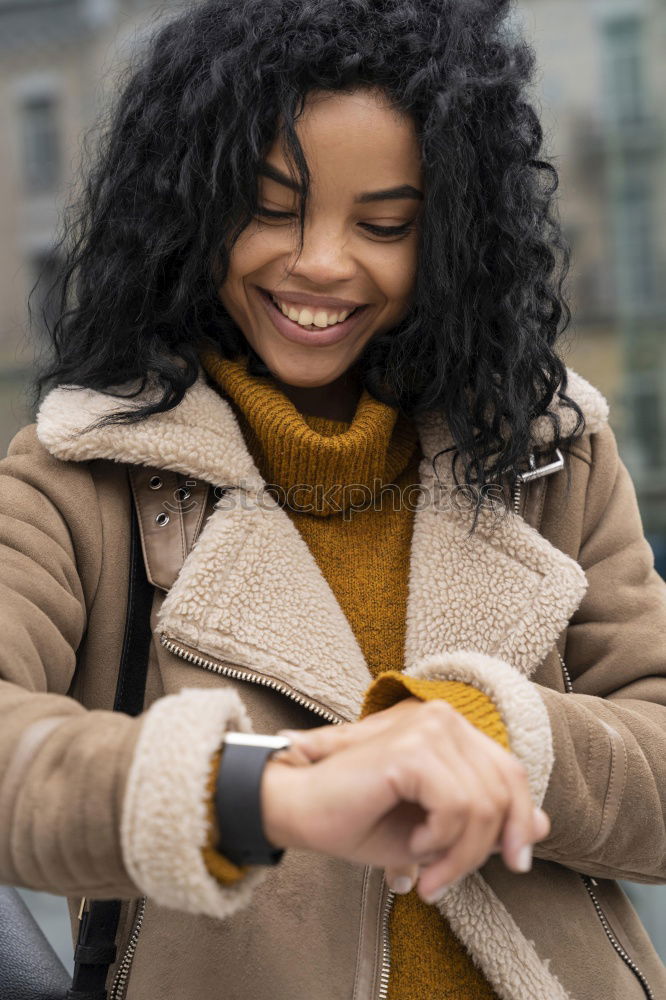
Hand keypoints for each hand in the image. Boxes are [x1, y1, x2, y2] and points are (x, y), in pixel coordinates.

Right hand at [272, 697, 549, 902]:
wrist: (299, 810)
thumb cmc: (359, 817)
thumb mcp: (435, 827)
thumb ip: (485, 818)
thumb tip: (545, 826)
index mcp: (449, 728)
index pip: (510, 772)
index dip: (521, 820)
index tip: (516, 864)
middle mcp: (443, 717)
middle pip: (505, 788)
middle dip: (487, 847)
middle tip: (448, 880)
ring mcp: (427, 727)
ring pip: (483, 805)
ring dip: (459, 854)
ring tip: (425, 869)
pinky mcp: (412, 748)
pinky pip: (457, 808)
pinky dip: (440, 841)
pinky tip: (413, 846)